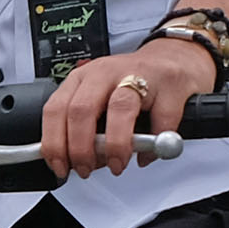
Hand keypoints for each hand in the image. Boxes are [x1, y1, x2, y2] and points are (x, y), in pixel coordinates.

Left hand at [43, 37, 214, 179]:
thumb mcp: (99, 99)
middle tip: (87, 169)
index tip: (60, 166)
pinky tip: (149, 153)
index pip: (56, 109)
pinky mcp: (170, 84)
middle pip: (82, 109)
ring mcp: (139, 75)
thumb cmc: (133, 83)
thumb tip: (76, 163)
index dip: (54, 143)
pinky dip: (154, 145)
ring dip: (115, 145)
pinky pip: (161, 119)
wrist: (174, 58)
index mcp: (83, 78)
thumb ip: (85, 129)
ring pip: (119, 108)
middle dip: (80, 148)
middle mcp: (106, 73)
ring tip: (117, 165)